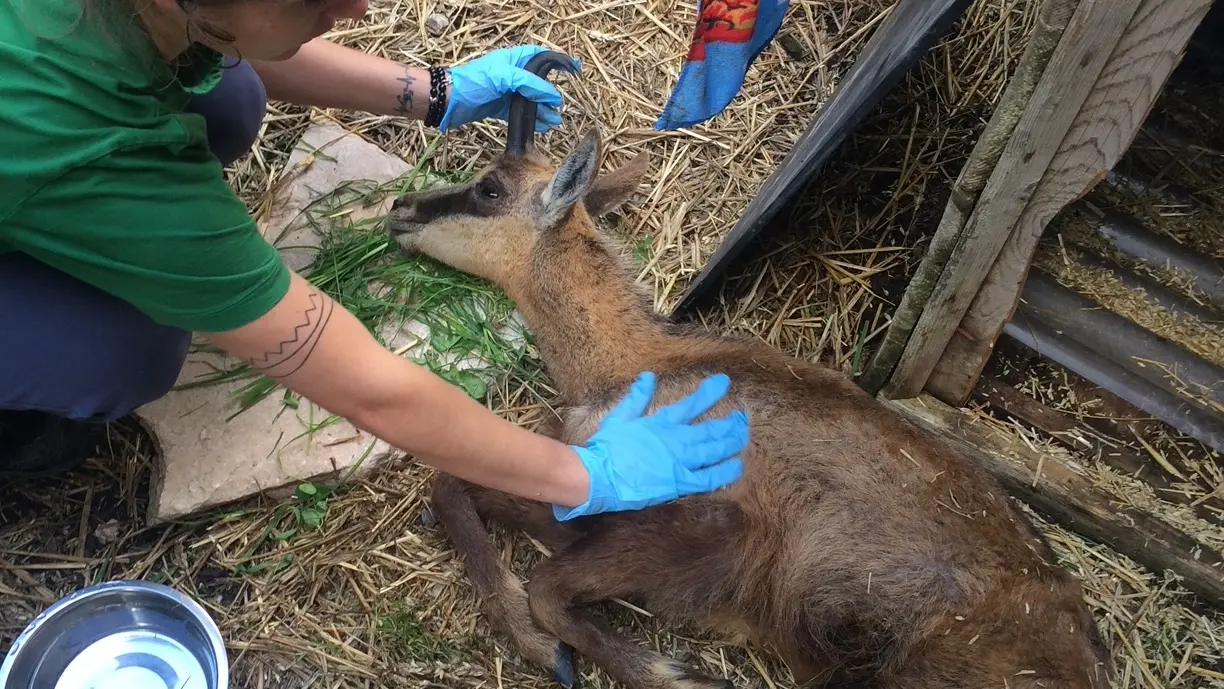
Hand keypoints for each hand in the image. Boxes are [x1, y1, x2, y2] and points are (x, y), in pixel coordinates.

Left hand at [441, 46, 578, 132]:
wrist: (448, 101)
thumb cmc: (474, 83)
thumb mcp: (504, 78)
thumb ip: (530, 84)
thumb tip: (553, 95)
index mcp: (513, 60)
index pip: (541, 57)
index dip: (558, 62)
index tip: (574, 70)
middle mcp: (511, 74)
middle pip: (538, 82)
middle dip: (551, 94)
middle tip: (560, 104)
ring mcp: (506, 92)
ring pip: (531, 100)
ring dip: (544, 110)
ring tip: (555, 121)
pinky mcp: (500, 108)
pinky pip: (521, 114)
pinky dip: (533, 121)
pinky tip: (543, 128)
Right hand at [553, 371, 747, 520]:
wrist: (598, 475)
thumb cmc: (605, 447)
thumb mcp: (619, 417)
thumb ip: (636, 397)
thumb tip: (648, 376)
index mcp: (660, 423)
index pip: (691, 404)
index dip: (709, 393)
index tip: (724, 383)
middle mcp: (675, 439)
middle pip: (710, 430)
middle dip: (728, 423)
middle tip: (742, 417)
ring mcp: (679, 461)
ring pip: (713, 450)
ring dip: (730, 442)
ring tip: (743, 436)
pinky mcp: (678, 483)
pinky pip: (707, 478)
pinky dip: (723, 472)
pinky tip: (737, 467)